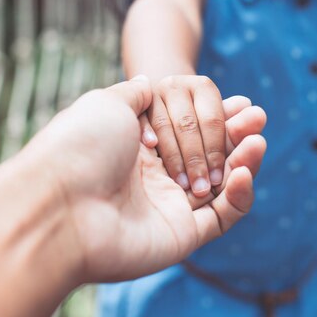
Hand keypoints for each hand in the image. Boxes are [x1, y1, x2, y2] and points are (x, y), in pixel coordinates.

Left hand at [21, 77, 266, 281]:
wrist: (60, 204)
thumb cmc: (80, 147)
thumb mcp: (108, 102)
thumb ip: (138, 93)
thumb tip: (153, 81)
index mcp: (141, 147)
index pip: (191, 130)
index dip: (218, 116)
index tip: (241, 102)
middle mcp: (157, 177)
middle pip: (211, 155)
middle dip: (236, 135)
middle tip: (255, 117)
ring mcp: (171, 207)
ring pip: (223, 185)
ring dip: (244, 160)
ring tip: (256, 139)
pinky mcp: (184, 235)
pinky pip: (223, 216)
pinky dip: (240, 194)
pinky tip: (243, 171)